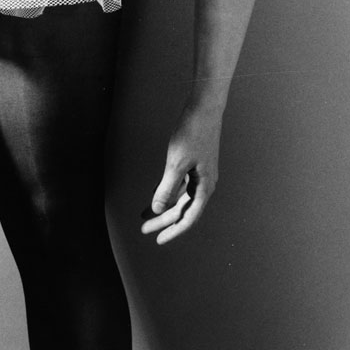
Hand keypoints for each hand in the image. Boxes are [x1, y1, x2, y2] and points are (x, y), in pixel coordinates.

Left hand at [141, 100, 221, 243]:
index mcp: (205, 187)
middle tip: (144, 230)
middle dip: (163, 221)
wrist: (204, 109)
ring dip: (163, 209)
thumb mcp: (176, 162)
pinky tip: (155, 198)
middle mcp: (204, 184)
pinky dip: (166, 194)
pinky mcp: (193, 166)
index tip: (158, 240)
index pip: (189, 217)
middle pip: (182, 210)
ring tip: (145, 218)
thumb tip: (158, 209)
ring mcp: (199, 175)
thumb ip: (167, 187)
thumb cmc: (193, 133)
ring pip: (180, 199)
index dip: (174, 230)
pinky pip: (179, 187)